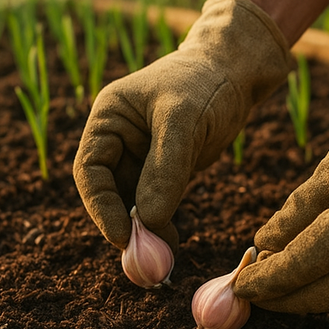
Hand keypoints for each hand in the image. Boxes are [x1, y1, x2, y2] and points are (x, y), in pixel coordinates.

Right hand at [73, 0, 292, 249]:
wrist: (237, 71)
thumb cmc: (206, 82)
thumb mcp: (183, 119)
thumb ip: (164, 169)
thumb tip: (147, 221)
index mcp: (108, 118)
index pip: (90, 170)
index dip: (101, 207)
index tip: (121, 237)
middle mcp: (117, 139)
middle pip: (108, 192)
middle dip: (123, 224)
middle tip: (143, 257)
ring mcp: (140, 157)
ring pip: (131, 203)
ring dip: (143, 229)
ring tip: (162, 252)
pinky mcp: (163, 172)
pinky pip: (154, 204)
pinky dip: (160, 223)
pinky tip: (172, 238)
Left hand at [234, 60, 328, 314]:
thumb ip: (298, 207)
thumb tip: (262, 245)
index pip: (303, 261)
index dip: (268, 278)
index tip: (240, 285)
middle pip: (320, 294)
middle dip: (280, 299)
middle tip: (251, 292)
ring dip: (304, 302)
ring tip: (277, 286)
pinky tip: (314, 282)